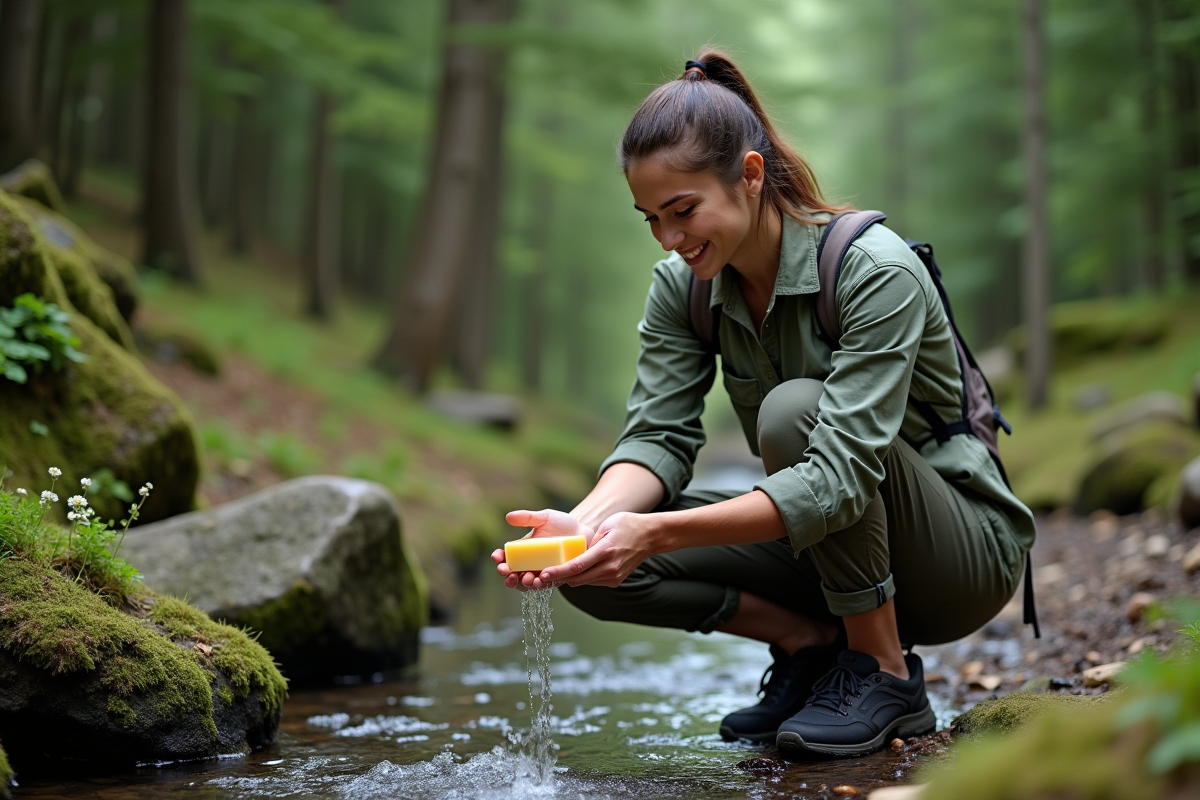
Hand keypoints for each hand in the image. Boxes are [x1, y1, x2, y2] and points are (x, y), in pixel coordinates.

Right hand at [492, 509, 595, 589]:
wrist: (583, 532)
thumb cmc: (562, 524)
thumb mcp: (544, 517)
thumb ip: (528, 517)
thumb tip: (508, 517)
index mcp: (522, 550)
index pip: (506, 557)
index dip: (499, 559)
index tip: (497, 557)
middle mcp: (529, 564)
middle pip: (513, 576)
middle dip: (507, 577)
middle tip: (507, 573)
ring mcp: (542, 572)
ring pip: (527, 584)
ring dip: (523, 584)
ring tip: (526, 578)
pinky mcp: (555, 578)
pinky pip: (546, 585)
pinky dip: (540, 585)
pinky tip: (539, 580)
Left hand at [532, 511, 655, 588]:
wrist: (650, 536)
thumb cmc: (627, 525)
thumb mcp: (606, 526)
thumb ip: (589, 542)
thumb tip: (573, 555)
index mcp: (606, 551)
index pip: (577, 566)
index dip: (558, 572)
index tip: (543, 574)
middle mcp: (610, 567)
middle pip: (577, 578)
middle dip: (558, 578)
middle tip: (540, 576)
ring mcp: (614, 576)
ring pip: (583, 582)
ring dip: (568, 578)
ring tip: (552, 573)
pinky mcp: (615, 581)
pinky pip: (592, 581)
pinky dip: (581, 577)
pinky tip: (573, 570)